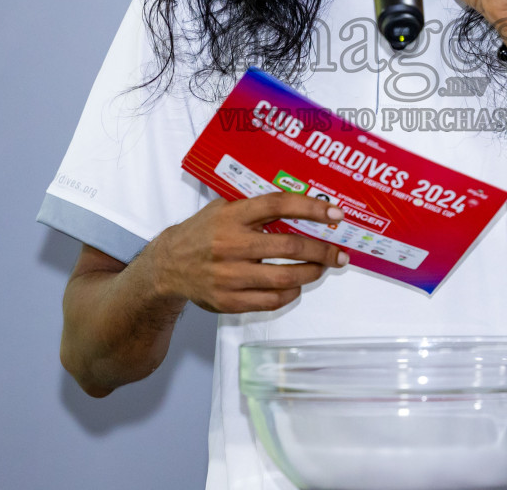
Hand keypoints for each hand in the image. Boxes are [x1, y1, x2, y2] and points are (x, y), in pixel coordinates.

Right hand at [149, 193, 348, 313]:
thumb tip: (301, 205)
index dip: (311, 208)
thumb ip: (254, 207)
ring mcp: (230, 276)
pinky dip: (291, 293)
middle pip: (290, 246)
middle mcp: (231, 244)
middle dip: (322, 250)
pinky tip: (296, 285)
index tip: (336, 213)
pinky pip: (271, 301)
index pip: (278, 205)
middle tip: (339, 253)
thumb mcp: (222, 208)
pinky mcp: (229, 301)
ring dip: (312, 273)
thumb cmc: (202, 233)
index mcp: (232, 216)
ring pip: (285, 277)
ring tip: (322, 269)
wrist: (168, 266)